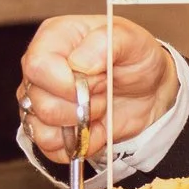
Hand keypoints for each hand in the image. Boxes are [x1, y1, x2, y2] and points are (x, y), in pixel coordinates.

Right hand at [18, 15, 175, 164]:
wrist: (150, 90)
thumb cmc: (136, 58)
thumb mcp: (132, 39)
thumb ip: (104, 41)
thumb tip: (80, 63)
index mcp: (53, 39)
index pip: (37, 66)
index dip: (66, 83)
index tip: (96, 82)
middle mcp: (42, 71)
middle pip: (39, 102)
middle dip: (80, 106)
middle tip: (104, 93)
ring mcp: (42, 101)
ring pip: (41, 129)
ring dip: (79, 126)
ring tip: (100, 109)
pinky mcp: (51, 129)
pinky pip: (50, 149)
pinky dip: (79, 144)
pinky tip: (96, 128)